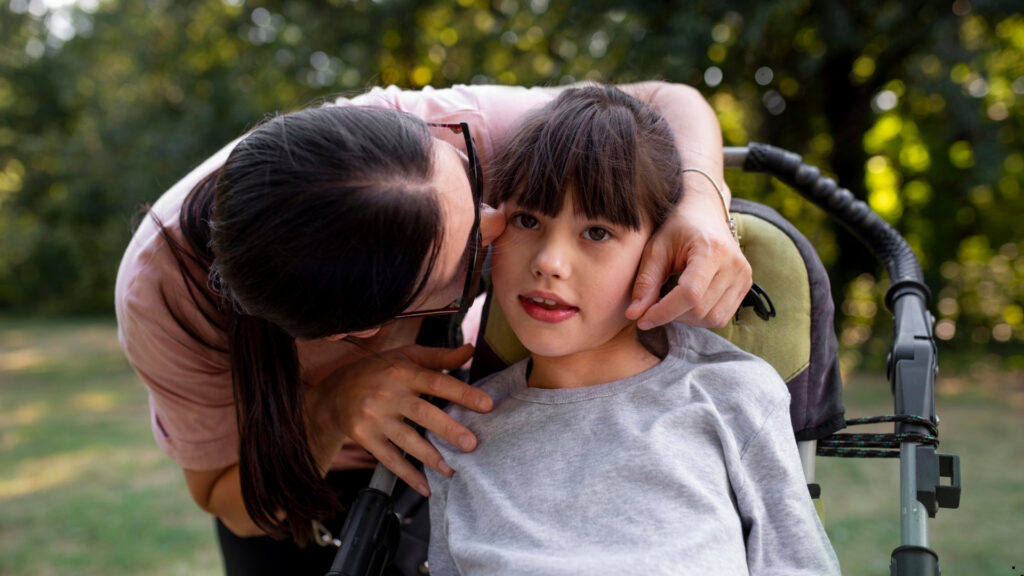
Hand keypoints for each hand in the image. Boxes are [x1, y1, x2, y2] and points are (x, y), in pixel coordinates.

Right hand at [306, 343, 492, 496]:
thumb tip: (471, 350)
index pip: (436, 382)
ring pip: (406, 439)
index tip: (487, 405)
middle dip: (448, 429)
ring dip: (431, 457)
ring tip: (452, 470)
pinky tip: (425, 486)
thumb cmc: (379, 371)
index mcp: (403, 372)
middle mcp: (388, 394)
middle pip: (422, 413)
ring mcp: (374, 417)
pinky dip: (407, 474)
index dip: (462, 393)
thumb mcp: (406, 356)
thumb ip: (440, 357)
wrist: (334, 392)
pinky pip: (388, 459)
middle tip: (471, 444)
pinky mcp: (364, 436)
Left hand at [626, 189, 751, 328]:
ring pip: (712, 318)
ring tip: (670, 302)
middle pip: (700, 309)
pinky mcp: (746, 285)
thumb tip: (634, 315)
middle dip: (671, 315)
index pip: (689, 294)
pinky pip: (722, 317)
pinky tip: (687, 303)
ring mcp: (744, 276)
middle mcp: (735, 264)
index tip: (642, 320)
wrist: (703, 211)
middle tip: (652, 307)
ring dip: (686, 318)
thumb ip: (645, 282)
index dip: (663, 312)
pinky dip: (700, 317)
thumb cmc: (676, 228)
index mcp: (712, 250)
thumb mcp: (655, 249)